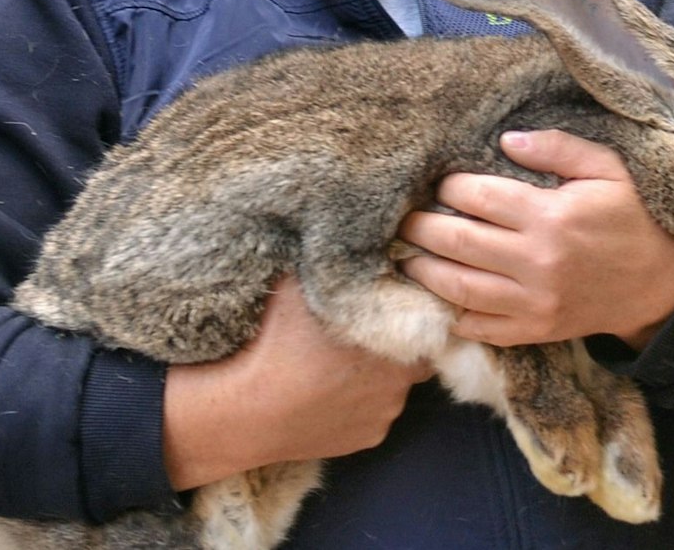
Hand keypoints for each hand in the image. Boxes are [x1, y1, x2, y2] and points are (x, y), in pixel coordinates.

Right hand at [163, 276, 432, 489]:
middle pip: (417, 352)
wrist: (243, 410)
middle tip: (363, 334)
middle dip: (400, 342)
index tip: (392, 303)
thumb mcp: (301, 284)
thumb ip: (335, 263)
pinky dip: (361, 404)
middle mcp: (404, 377)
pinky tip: (331, 393)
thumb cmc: (273, 342)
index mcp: (398, 333)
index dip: (412, 308)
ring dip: (379, 375)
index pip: (429, 317)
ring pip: (396, 386)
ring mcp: (388, 412)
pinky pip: (375, 415)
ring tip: (341, 366)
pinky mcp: (370, 439)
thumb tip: (349, 234)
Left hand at [397, 130, 673, 349]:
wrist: (661, 284)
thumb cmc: (633, 218)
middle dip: (422, 228)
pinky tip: (441, 294)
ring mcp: (534, 302)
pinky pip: (480, 327)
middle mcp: (537, 262)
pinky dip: (454, 313)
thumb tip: (506, 140)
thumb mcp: (609, 170)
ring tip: (407, 255)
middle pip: (457, 243)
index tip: (440, 184)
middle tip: (406, 219)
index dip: (449, 188)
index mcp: (552, 217)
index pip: (479, 198)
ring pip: (458, 288)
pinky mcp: (535, 330)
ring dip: (424, 270)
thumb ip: (559, 148)